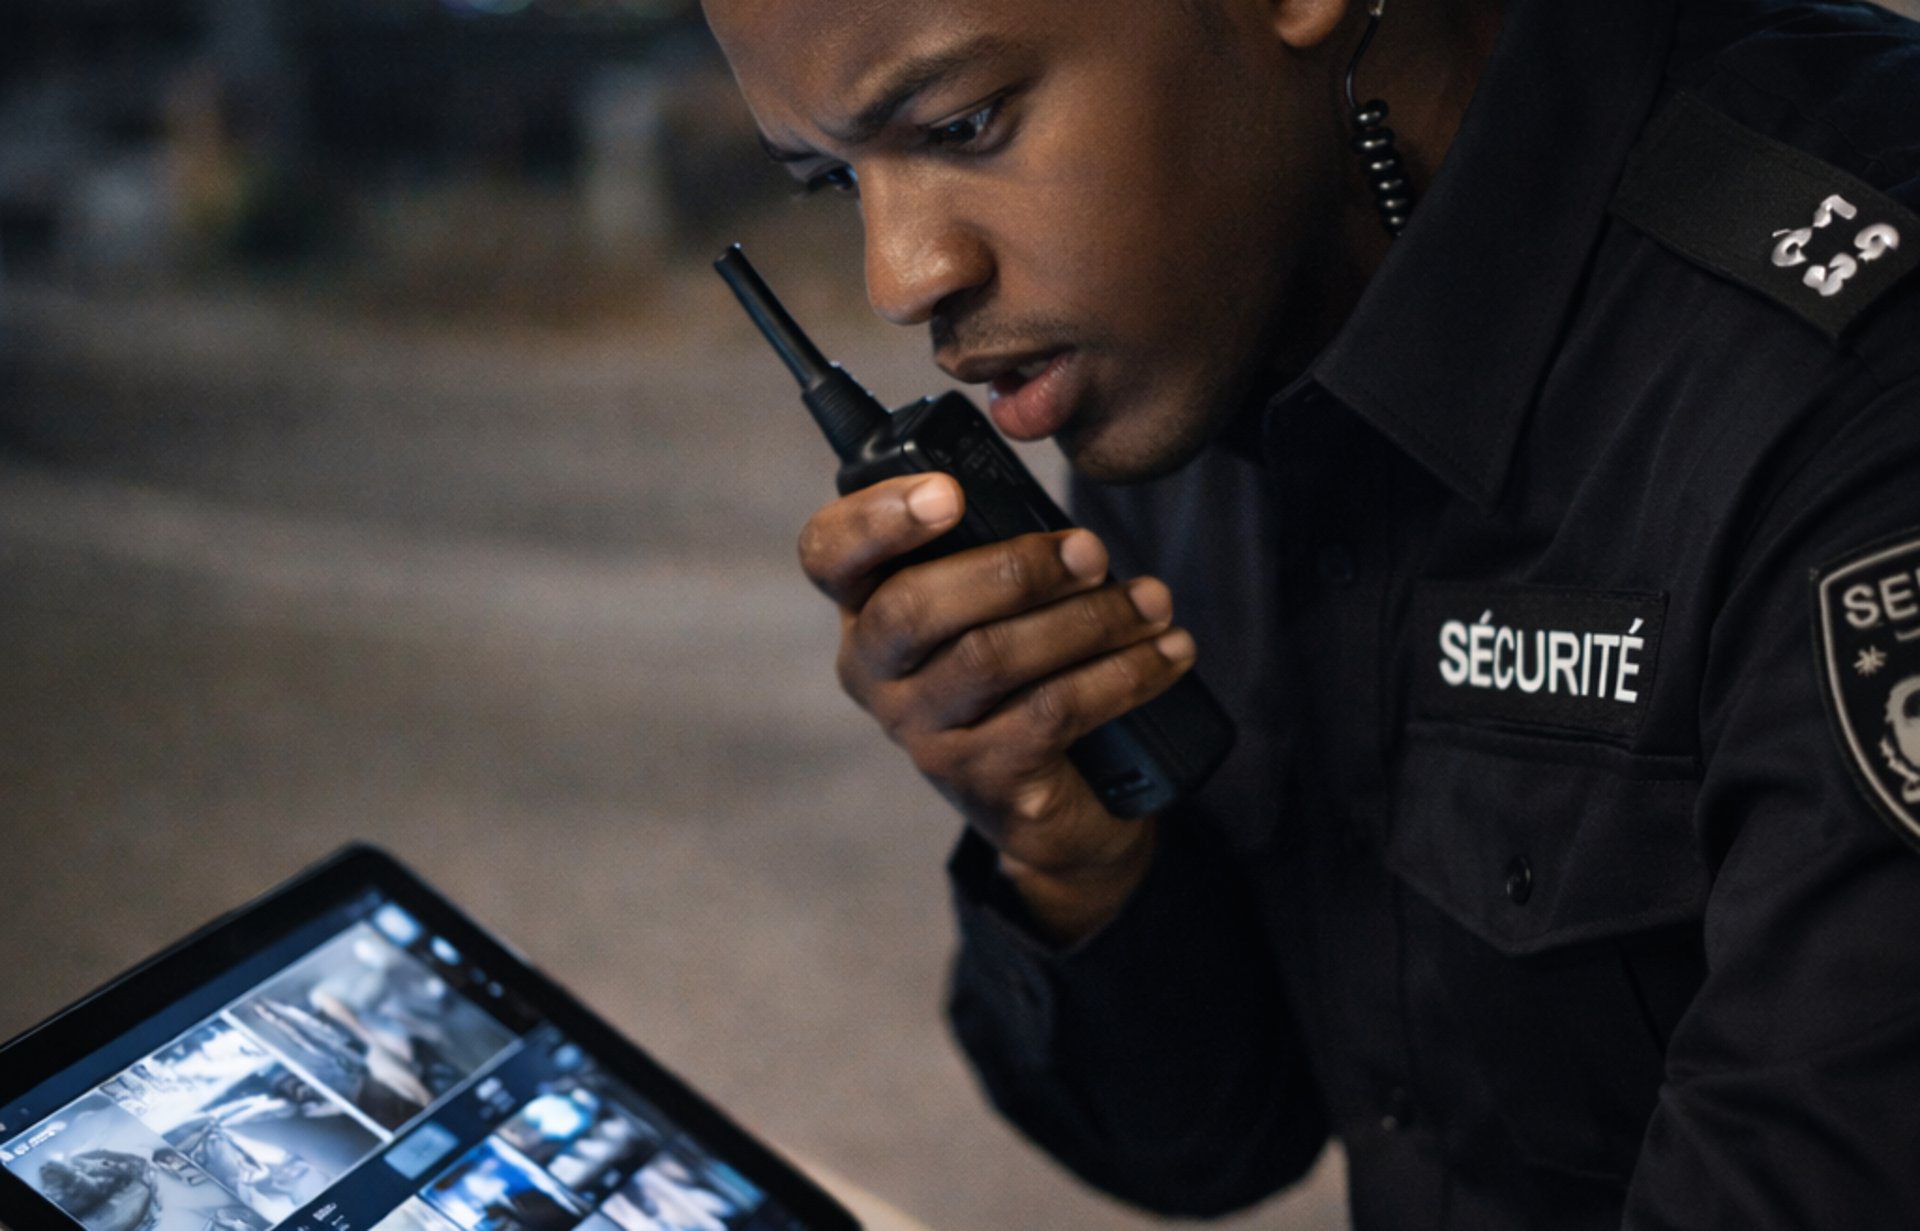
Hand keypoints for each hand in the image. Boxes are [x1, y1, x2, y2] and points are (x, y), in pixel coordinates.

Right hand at [799, 472, 1197, 941]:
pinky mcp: (982, 780)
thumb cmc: (1026, 670)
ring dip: (1088, 620)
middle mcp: (876, 674)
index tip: (949, 492)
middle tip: (1092, 551)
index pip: (828, 553)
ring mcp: (922, 734)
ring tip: (1153, 601)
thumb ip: (996, 553)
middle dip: (1013, 569)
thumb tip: (1066, 534)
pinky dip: (1122, 676)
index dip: (877, 518)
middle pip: (914, 608)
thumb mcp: (995, 605)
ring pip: (991, 658)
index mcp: (866, 609)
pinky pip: (1051, 712)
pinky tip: (1168, 653)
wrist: (1055, 802)